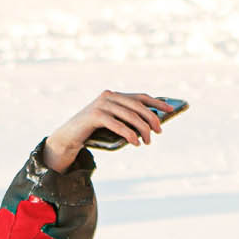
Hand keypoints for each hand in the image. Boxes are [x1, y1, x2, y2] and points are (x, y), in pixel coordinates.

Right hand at [43, 90, 174, 171]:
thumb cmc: (93, 133)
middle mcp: (108, 96)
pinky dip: (129, 134)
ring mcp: (101, 105)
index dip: (157, 103)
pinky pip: (118, 124)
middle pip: (137, 106)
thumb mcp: (113, 124)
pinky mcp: (95, 116)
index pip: (140, 97)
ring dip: (142, 130)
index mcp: (114, 95)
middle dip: (151, 119)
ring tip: (148, 141)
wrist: (67, 138)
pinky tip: (135, 142)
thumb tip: (152, 126)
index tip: (170, 110)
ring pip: (130, 115)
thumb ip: (127, 120)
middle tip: (159, 131)